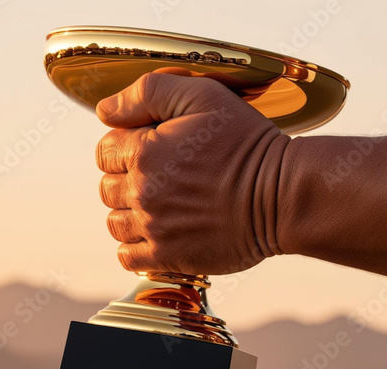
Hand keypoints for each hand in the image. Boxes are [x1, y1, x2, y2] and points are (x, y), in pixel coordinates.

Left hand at [95, 72, 289, 274]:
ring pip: (114, 222)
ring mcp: (154, 227)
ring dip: (130, 212)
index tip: (151, 149)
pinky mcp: (168, 257)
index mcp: (145, 151)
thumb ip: (148, 93)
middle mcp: (143, 191)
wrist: (281, 195)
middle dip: (127, 179)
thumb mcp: (203, 96)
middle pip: (108, 187)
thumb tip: (105, 110)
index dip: (125, 147)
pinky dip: (136, 246)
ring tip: (161, 205)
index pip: (105, 151)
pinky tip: (159, 232)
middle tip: (162, 176)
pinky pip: (128, 256)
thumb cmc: (246, 144)